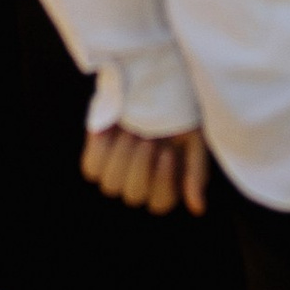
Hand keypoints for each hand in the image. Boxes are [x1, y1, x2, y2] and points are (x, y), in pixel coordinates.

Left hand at [79, 120, 209, 217]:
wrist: (152, 81)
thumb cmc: (178, 112)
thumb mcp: (194, 137)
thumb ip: (196, 171)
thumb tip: (198, 209)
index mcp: (166, 184)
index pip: (160, 203)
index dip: (162, 181)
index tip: (167, 152)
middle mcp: (141, 183)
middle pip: (133, 195)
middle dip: (141, 164)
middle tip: (148, 137)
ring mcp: (117, 172)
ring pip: (111, 185)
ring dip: (122, 157)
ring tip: (131, 132)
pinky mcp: (97, 158)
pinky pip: (92, 169)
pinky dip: (100, 151)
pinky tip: (111, 131)